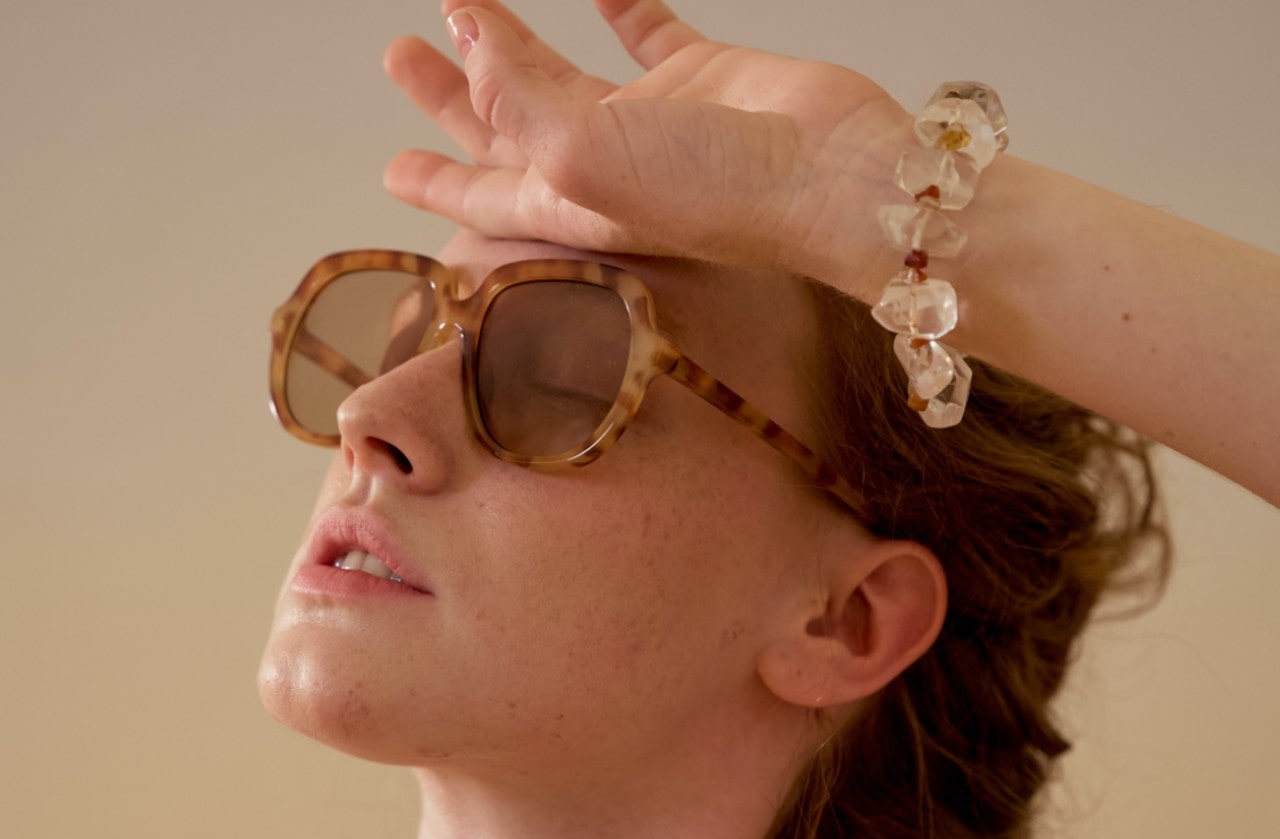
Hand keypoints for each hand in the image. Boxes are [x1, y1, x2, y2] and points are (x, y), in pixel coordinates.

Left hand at [383, 0, 910, 279]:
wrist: (834, 173)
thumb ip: (517, 99)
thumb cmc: (720, 193)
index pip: (484, 193)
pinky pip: (643, 24)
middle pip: (507, 126)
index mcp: (569, 202)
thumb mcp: (586, 153)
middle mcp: (604, 164)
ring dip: (511, 37)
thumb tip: (470, 44)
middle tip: (403, 54)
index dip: (435, 178)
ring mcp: (653, 118)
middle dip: (450, 95)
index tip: (392, 167)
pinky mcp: (702, 73)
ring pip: (560, 68)